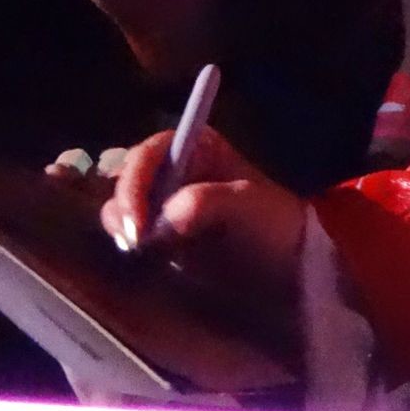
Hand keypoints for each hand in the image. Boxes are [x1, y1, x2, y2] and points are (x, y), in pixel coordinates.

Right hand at [100, 126, 306, 303]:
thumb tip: (166, 217)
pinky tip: (140, 256)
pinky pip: (131, 233)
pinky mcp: (161, 234)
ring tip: (137, 249)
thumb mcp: (247, 204)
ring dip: (122, 225)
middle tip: (134, 240)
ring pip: (124, 205)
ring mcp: (166, 201)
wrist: (287, 262)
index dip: (136, 179)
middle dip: (125, 205)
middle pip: (129, 177)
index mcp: (197, 147)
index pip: (151, 152)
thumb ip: (206, 201)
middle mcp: (175, 169)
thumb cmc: (273, 221)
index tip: (138, 219)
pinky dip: (127, 242)